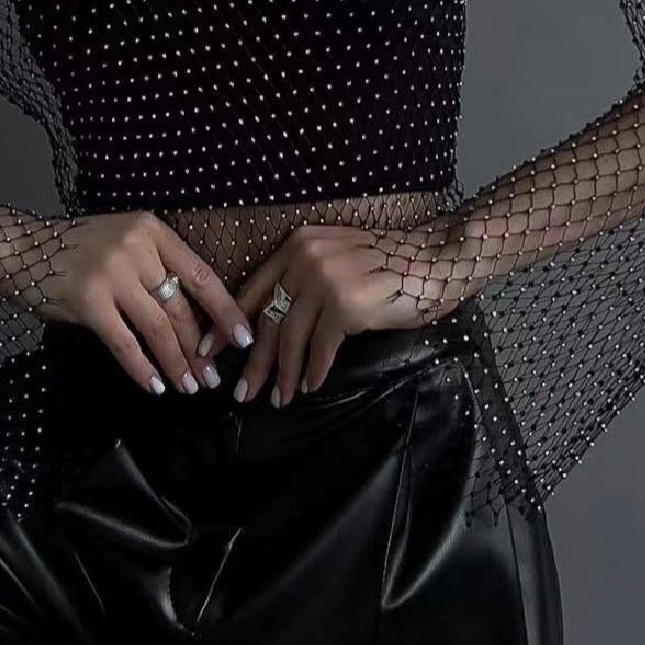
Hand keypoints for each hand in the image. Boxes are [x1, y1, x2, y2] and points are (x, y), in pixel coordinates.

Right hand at [0, 209, 255, 397]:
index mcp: (152, 231)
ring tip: (190, 387)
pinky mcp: (88, 302)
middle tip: (211, 378)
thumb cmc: (77, 249)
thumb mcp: (124, 242)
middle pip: (181, 308)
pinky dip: (143, 369)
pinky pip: (125, 344)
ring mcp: (112, 274)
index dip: (226, 310)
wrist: (21, 248)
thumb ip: (155, 268)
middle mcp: (136, 248)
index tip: (244, 338)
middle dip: (200, 349)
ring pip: (158, 329)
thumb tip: (194, 317)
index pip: (201, 275)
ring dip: (177, 363)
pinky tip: (155, 386)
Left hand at [208, 223, 424, 406]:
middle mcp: (305, 257)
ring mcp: (324, 280)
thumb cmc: (388, 265)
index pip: (253, 288)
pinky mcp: (345, 305)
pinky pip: (320, 348)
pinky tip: (311, 386)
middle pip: (268, 318)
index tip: (210, 350)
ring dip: (284, 374)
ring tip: (278, 399)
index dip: (229, 323)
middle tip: (242, 393)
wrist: (434, 261)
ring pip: (290, 337)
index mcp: (297, 245)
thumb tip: (274, 325)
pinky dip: (314, 371)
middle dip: (255, 361)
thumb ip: (304, 278)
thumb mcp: (335, 258)